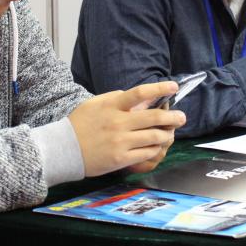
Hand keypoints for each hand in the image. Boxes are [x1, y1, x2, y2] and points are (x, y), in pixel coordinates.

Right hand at [68, 81, 184, 176]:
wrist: (64, 149)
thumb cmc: (80, 124)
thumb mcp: (96, 104)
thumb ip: (117, 99)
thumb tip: (141, 98)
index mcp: (112, 106)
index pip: (140, 93)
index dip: (160, 88)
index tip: (173, 86)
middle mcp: (118, 123)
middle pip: (154, 117)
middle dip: (173, 117)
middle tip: (182, 117)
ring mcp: (120, 142)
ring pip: (154, 137)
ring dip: (167, 134)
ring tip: (170, 133)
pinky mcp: (121, 159)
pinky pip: (146, 153)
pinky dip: (155, 149)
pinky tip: (157, 146)